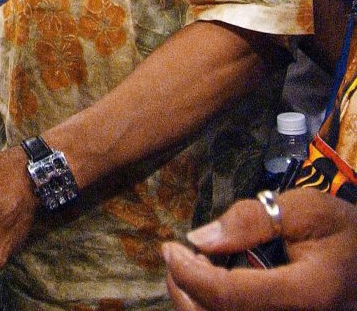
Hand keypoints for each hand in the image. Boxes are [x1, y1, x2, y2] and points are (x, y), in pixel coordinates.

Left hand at [162, 188, 356, 310]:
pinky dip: (217, 309)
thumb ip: (253, 219)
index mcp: (308, 295)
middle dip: (186, 290)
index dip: (188, 274)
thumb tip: (200, 238)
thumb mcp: (306, 208)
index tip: (169, 248)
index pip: (228, 296)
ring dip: (198, 304)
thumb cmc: (344, 232)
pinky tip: (214, 286)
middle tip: (177, 258)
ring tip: (194, 269)